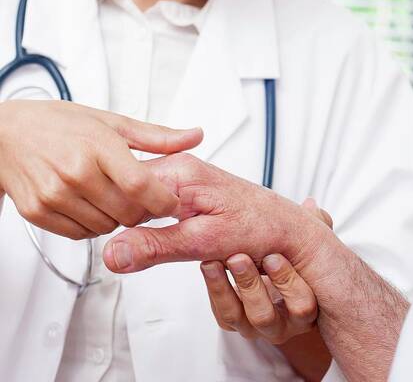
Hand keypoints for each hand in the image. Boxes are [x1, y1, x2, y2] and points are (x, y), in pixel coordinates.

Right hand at [0, 100, 202, 239]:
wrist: (4, 135)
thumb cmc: (58, 125)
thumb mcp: (111, 122)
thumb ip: (157, 136)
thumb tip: (194, 136)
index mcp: (97, 146)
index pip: (142, 186)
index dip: (164, 201)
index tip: (172, 202)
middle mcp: (74, 172)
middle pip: (129, 212)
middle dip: (142, 210)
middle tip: (138, 196)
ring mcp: (54, 194)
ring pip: (107, 227)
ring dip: (116, 217)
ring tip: (108, 195)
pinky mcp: (38, 212)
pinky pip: (82, 235)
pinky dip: (92, 225)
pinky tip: (88, 204)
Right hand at [103, 153, 333, 273]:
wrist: (289, 228)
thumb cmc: (260, 229)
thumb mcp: (205, 243)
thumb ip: (156, 246)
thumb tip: (112, 255)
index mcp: (179, 172)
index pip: (121, 187)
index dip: (116, 219)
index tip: (125, 242)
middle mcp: (178, 167)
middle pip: (124, 190)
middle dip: (123, 221)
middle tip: (146, 244)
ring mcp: (181, 177)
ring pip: (134, 197)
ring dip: (134, 223)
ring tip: (158, 240)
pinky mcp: (185, 191)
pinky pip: (148, 202)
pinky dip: (146, 222)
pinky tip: (158, 236)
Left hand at [200, 199, 332, 344]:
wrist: (276, 280)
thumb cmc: (294, 262)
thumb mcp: (304, 246)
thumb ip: (312, 227)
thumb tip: (311, 206)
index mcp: (305, 307)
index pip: (302, 306)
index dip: (289, 283)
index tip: (273, 256)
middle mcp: (281, 324)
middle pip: (265, 316)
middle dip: (250, 285)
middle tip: (238, 259)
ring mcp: (254, 325)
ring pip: (237, 318)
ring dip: (223, 289)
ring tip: (212, 263)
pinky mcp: (233, 322)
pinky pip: (221, 314)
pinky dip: (213, 290)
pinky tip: (208, 268)